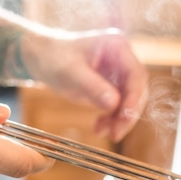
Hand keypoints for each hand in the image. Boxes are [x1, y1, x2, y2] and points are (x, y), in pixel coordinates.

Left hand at [22, 29, 148, 141]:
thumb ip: (92, 86)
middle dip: (128, 113)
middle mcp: (123, 59)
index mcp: (117, 47)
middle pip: (137, 90)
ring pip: (130, 101)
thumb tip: (113, 104)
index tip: (126, 116)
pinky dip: (112, 119)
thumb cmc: (55, 58)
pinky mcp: (114, 86)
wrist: (43, 58)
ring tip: (104, 131)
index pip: (136, 74)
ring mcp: (119, 73)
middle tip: (116, 132)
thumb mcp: (70, 72)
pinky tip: (99, 127)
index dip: (134, 97)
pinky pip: (120, 106)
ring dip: (120, 119)